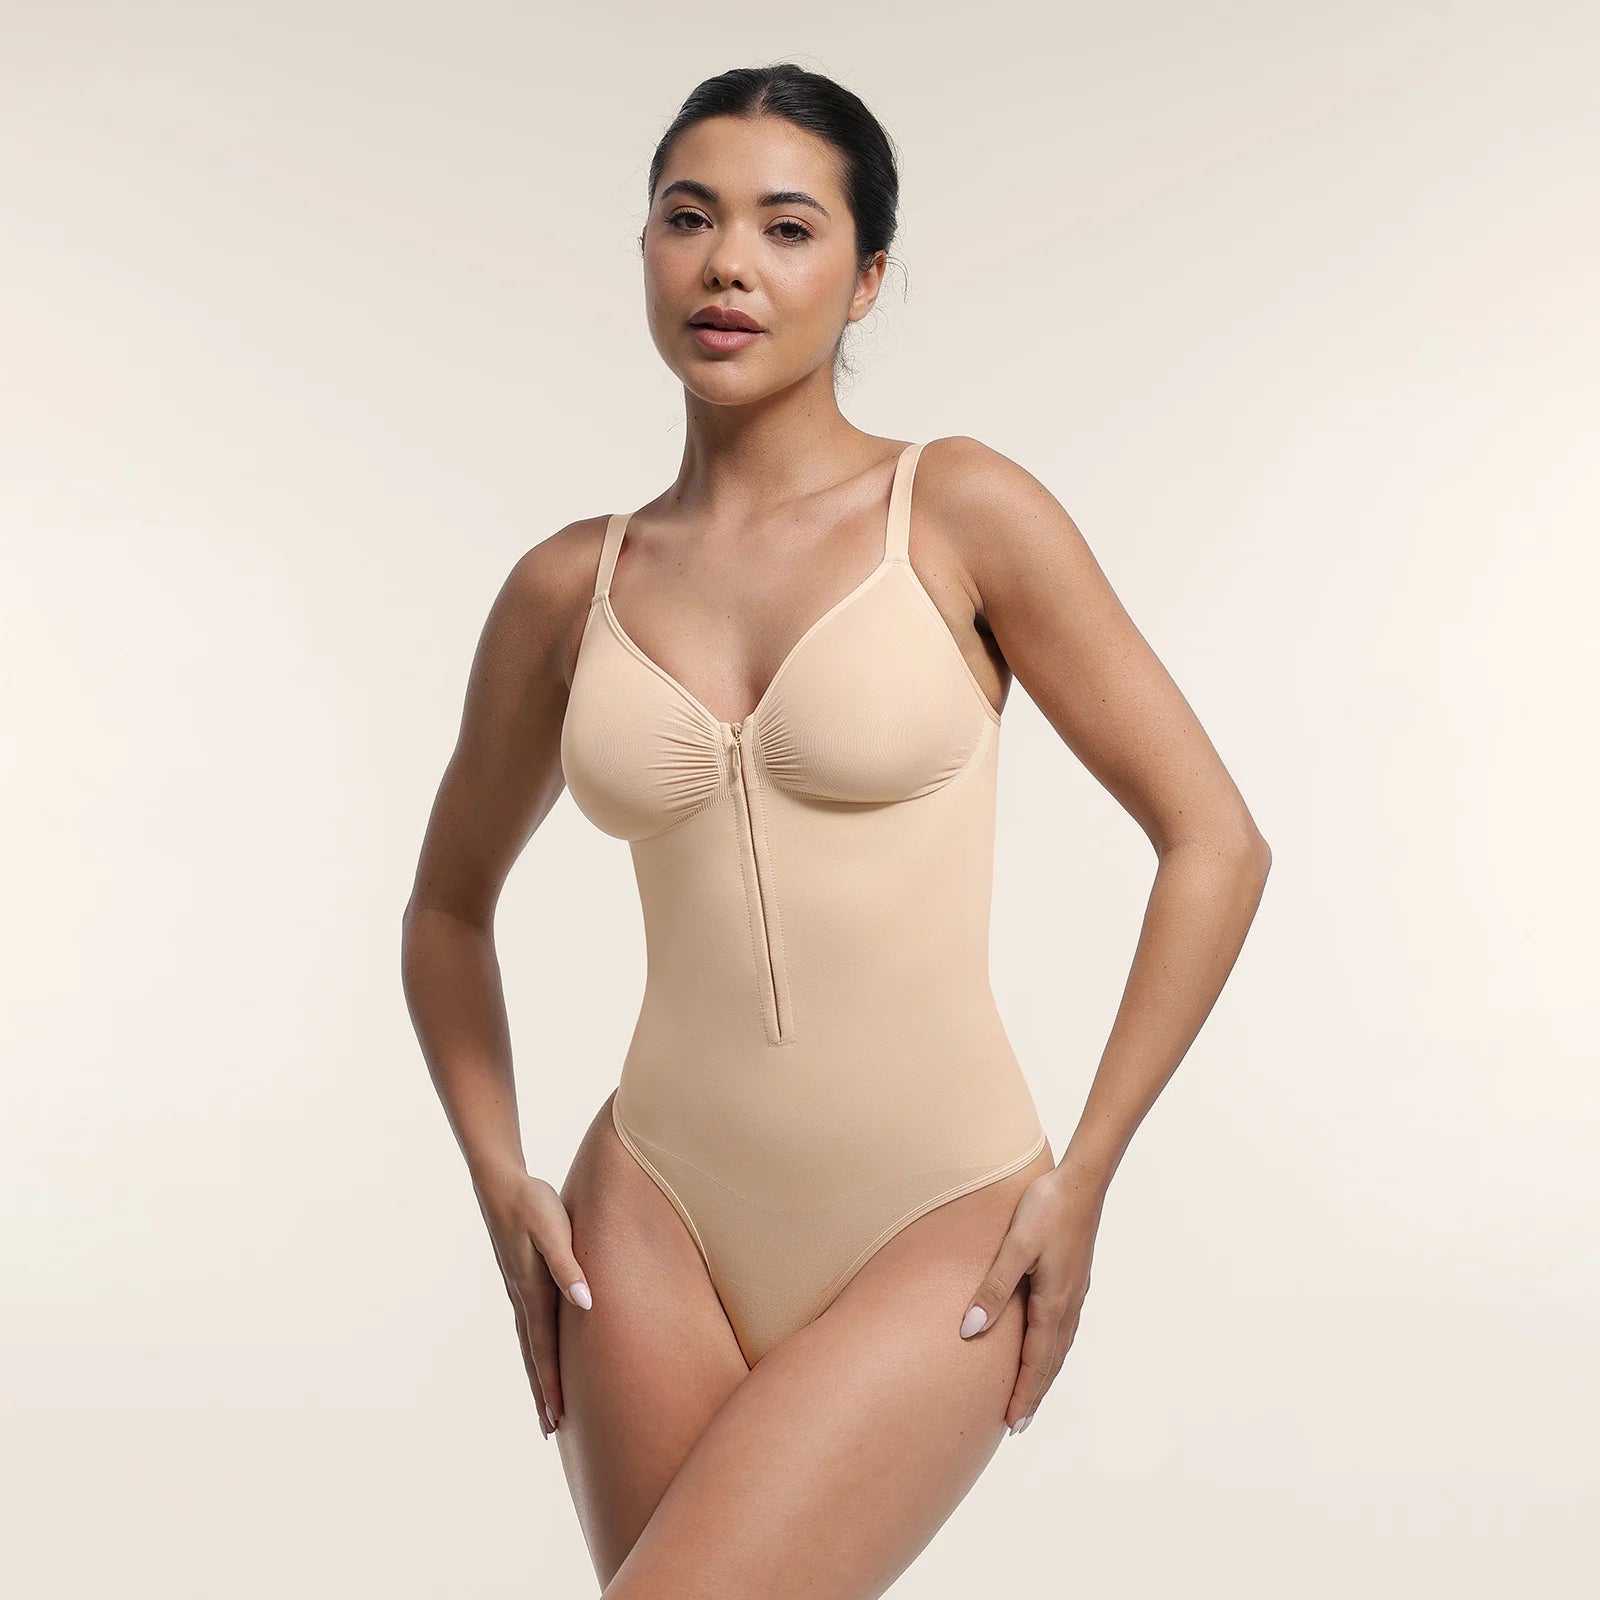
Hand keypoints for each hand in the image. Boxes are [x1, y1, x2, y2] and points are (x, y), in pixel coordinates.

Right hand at [473, 1166, 592, 1437]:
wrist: (501, 1183)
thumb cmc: (532, 1203)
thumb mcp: (553, 1229)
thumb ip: (568, 1265)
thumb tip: (585, 1304)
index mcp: (533, 1290)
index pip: (544, 1348)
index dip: (552, 1383)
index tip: (557, 1418)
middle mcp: (522, 1297)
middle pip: (533, 1355)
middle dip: (542, 1392)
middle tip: (549, 1430)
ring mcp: (518, 1290)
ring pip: (529, 1343)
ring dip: (537, 1375)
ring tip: (544, 1404)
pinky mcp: (520, 1280)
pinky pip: (529, 1325)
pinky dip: (534, 1349)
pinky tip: (540, 1353)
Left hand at [958, 1156, 1107, 1433]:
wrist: (1082, 1181)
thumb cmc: (1046, 1209)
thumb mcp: (1014, 1248)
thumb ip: (992, 1289)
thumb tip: (970, 1330)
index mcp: (1053, 1302)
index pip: (1036, 1361)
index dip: (1023, 1393)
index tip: (1012, 1424)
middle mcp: (1068, 1303)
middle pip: (1051, 1361)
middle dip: (1034, 1392)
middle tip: (1018, 1424)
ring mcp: (1074, 1291)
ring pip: (1060, 1345)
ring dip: (1044, 1373)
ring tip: (1030, 1393)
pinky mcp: (1074, 1277)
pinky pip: (1063, 1327)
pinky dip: (1053, 1349)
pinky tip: (1046, 1344)